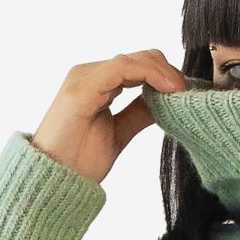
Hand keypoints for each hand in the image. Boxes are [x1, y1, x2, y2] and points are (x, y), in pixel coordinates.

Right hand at [30, 50, 187, 183]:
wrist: (54, 181)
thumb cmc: (78, 162)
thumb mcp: (118, 133)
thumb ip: (138, 114)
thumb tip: (164, 102)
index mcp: (97, 83)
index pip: (138, 65)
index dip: (165, 74)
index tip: (185, 93)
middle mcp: (89, 74)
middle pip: (138, 57)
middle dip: (167, 71)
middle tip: (186, 92)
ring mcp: (83, 78)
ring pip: (132, 59)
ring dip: (161, 72)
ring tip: (180, 91)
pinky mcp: (82, 88)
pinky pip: (121, 68)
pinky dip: (148, 74)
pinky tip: (165, 89)